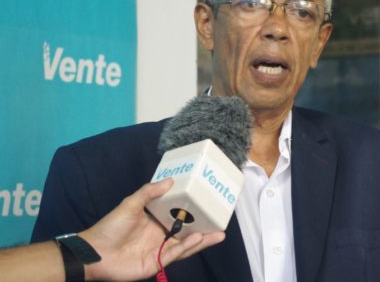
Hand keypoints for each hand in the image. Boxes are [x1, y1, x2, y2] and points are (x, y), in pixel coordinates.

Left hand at [79, 179, 224, 280]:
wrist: (93, 252)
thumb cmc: (109, 227)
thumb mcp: (130, 204)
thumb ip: (149, 192)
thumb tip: (170, 180)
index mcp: (155, 221)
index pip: (179, 216)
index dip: (193, 212)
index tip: (208, 204)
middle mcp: (160, 236)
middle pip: (186, 232)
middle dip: (204, 228)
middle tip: (221, 222)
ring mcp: (158, 251)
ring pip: (185, 245)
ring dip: (201, 239)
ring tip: (217, 233)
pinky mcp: (156, 264)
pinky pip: (174, 255)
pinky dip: (187, 247)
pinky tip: (198, 238)